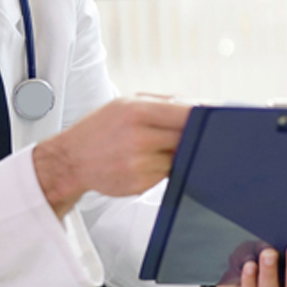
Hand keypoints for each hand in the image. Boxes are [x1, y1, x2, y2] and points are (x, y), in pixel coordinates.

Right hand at [33, 98, 190, 214]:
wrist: (71, 159)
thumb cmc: (101, 128)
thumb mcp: (126, 103)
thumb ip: (165, 103)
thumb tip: (201, 106)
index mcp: (136, 110)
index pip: (185, 112)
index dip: (204, 116)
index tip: (215, 118)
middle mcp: (138, 137)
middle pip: (186, 137)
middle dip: (192, 136)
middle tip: (191, 134)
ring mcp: (139, 163)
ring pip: (178, 157)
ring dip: (176, 153)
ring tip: (155, 147)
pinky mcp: (140, 183)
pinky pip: (166, 174)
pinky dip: (164, 168)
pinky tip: (146, 161)